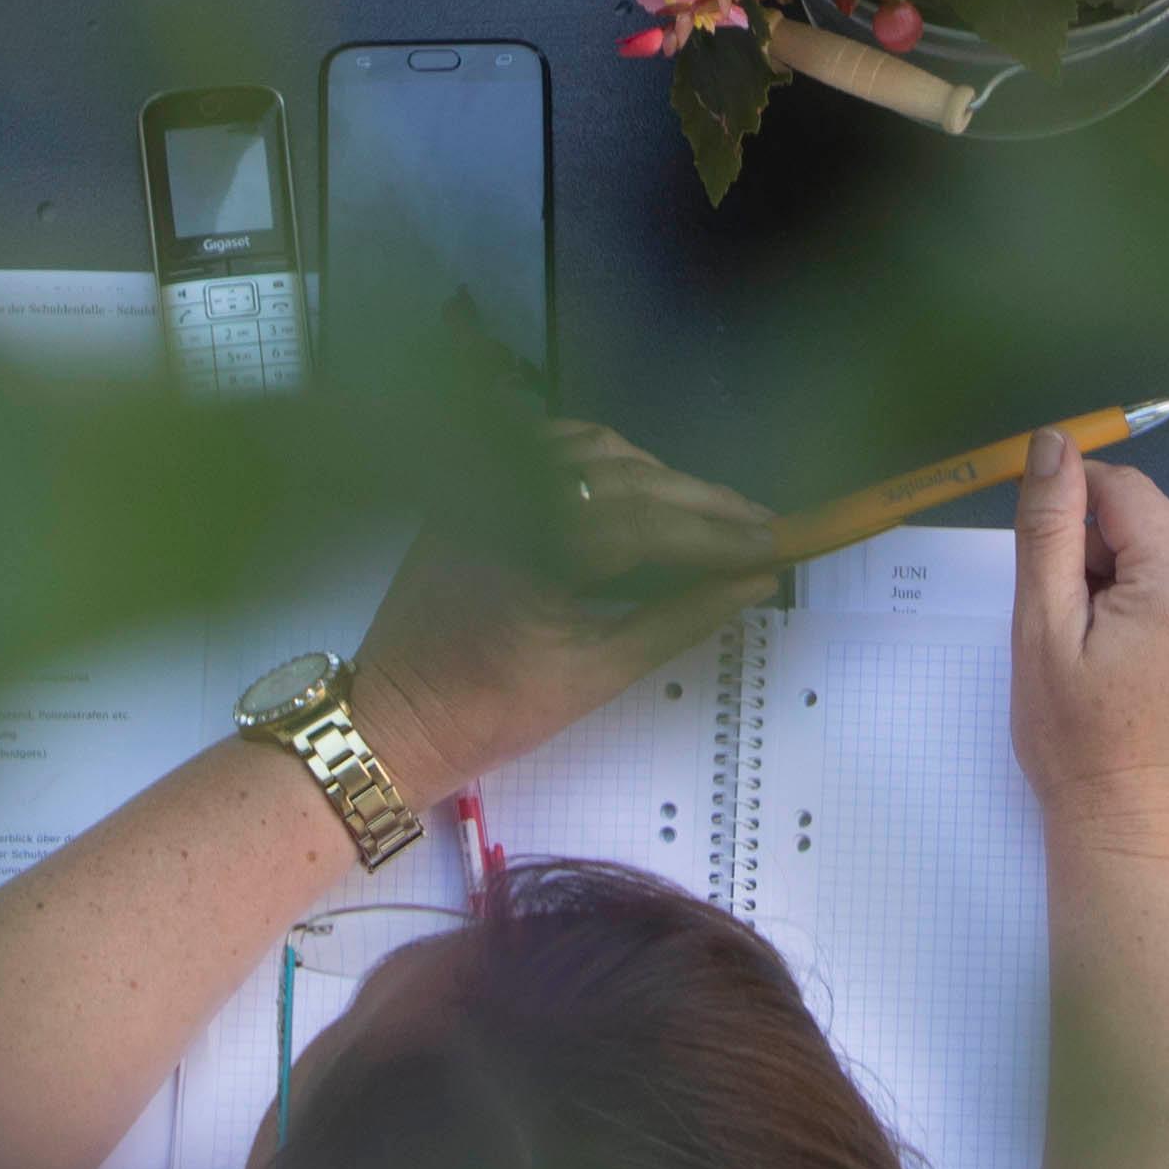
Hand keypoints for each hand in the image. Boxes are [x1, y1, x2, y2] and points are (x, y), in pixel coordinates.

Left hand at [347, 419, 788, 788]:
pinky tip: (645, 484)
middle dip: (702, 501)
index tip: (777, 543)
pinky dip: (607, 461)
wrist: (391, 718)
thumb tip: (755, 584)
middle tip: (764, 526)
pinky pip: (553, 450)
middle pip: (629, 477)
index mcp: (535, 546)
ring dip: (660, 477)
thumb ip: (680, 620)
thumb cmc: (490, 713)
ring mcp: (485, 482)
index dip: (720, 531)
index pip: (649, 520)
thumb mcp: (597, 676)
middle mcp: (508, 494)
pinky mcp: (474, 484)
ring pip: (596, 452)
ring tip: (715, 513)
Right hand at [1007, 433, 1168, 861]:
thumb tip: (1055, 442)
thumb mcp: (1043, 629)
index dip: (1077, 516)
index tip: (1054, 572)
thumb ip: (1051, 526)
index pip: (1125, 491)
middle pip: (1158, 521)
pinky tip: (1152, 657)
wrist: (1136, 827)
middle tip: (1082, 627)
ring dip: (1142, 578)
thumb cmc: (1076, 740)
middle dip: (1111, 554)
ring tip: (1116, 650)